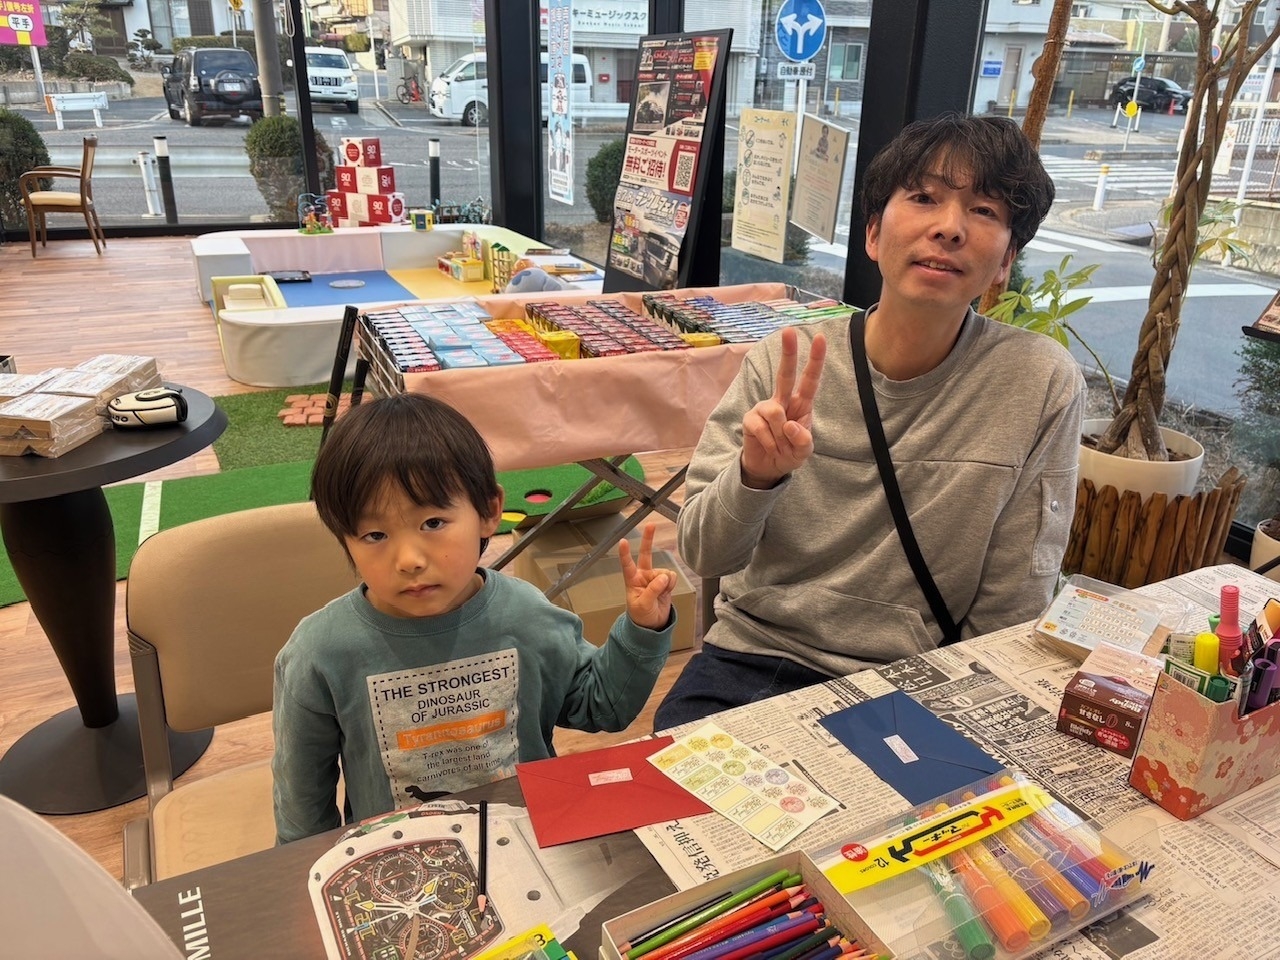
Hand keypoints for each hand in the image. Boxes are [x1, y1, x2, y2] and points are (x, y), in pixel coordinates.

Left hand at [619, 523, 675, 630]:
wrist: (653, 624)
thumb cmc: (641, 615)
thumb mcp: (643, 605)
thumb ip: (653, 590)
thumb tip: (663, 577)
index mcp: (632, 580)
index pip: (627, 564)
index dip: (624, 553)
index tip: (622, 541)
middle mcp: (643, 575)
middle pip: (645, 554)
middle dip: (648, 539)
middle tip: (651, 525)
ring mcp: (654, 577)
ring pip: (664, 571)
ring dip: (666, 582)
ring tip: (660, 594)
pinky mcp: (665, 581)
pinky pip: (672, 577)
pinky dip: (672, 584)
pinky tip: (667, 591)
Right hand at [740, 327, 826, 488]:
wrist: (767, 467)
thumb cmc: (789, 453)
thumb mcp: (804, 452)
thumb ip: (803, 441)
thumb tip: (789, 425)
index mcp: (801, 404)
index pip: (810, 380)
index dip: (815, 360)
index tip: (819, 338)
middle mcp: (782, 400)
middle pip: (785, 374)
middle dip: (788, 352)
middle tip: (788, 330)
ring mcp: (764, 408)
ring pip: (775, 413)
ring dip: (781, 436)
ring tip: (780, 445)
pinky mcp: (750, 418)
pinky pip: (762, 428)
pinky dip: (769, 443)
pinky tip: (769, 446)